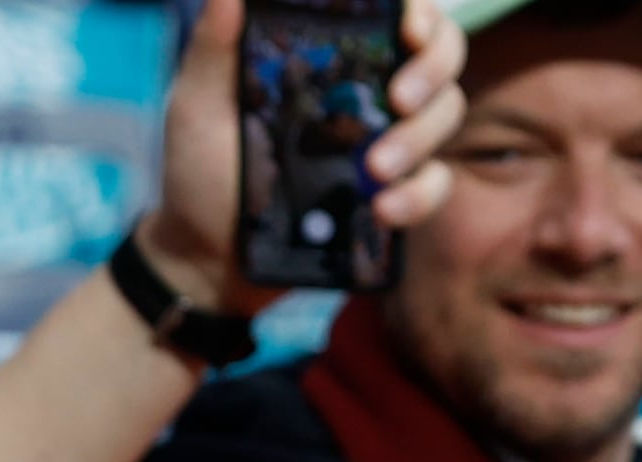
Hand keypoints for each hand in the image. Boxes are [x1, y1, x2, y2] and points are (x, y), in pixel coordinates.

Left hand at [135, 0, 470, 309]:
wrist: (206, 258)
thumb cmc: (200, 170)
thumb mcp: (197, 106)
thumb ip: (215, 47)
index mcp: (333, 56)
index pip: (399, 14)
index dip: (420, 13)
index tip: (407, 27)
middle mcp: (369, 90)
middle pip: (441, 55)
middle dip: (432, 70)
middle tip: (399, 100)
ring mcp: (388, 141)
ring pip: (444, 116)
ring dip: (419, 139)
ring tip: (374, 170)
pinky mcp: (395, 195)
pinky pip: (434, 185)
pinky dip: (418, 196)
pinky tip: (384, 210)